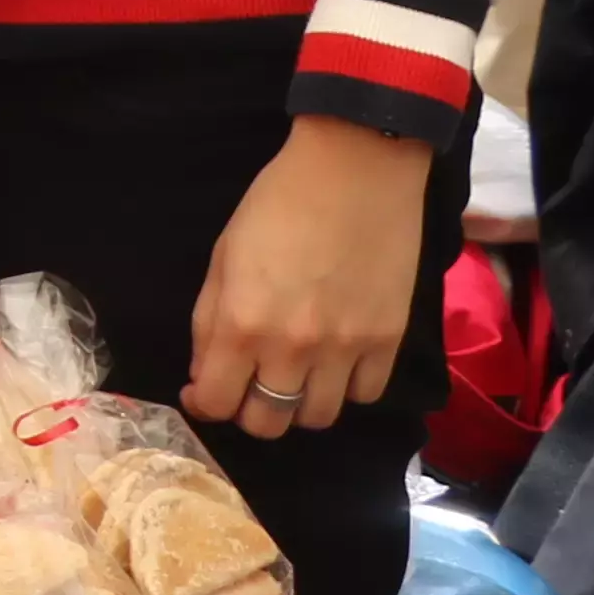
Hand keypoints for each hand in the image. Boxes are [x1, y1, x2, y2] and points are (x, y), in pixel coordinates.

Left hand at [182, 118, 433, 437]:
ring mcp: (345, 348)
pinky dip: (348, 388)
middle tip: (250, 386)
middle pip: (268, 423)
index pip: (216, 402)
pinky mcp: (389, 342)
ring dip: (300, 404)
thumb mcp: (223, 257)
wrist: (356, 171)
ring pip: (318, 418)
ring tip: (296, 376)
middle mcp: (292, 347)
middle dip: (250, 412)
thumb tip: (205, 375)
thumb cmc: (277, 204)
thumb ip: (210, 322)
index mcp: (241, 323)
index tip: (204, 392)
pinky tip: (338, 362)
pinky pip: (366, 395)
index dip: (204, 403)